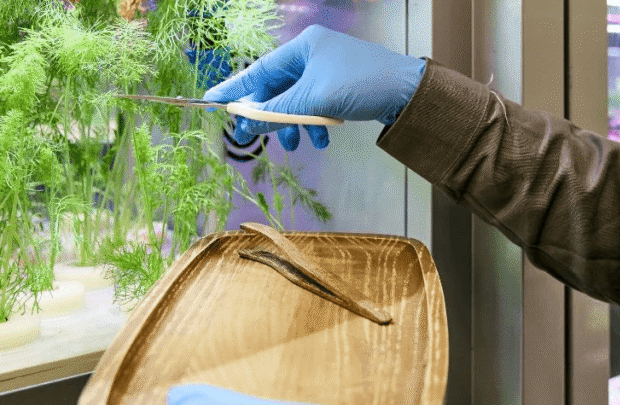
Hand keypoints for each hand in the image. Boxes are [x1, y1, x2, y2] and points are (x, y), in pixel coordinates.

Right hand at [203, 25, 425, 150]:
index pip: (259, 68)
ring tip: (295, 143)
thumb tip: (248, 118)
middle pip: (276, 88)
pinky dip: (314, 124)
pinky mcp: (340, 88)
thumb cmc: (362, 85)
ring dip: (293, 125)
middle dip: (269, 115)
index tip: (212, 102)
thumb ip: (278, 110)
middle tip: (253, 136)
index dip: (235, 88)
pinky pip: (315, 107)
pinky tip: (323, 139)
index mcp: (303, 46)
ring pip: (295, 102)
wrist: (407, 93)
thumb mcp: (314, 100)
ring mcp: (327, 71)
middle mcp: (313, 55)